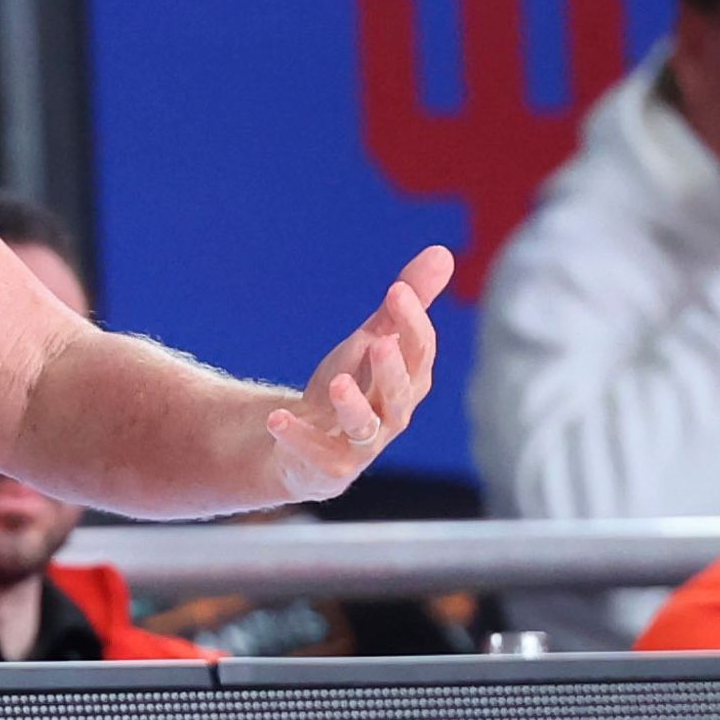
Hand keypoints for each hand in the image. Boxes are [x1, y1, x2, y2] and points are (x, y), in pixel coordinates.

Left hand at [266, 247, 451, 501]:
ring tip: (336, 382)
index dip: (413, 322)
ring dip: (352, 405)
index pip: (419, 352)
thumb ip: (405, 304)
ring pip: (366, 427)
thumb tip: (442, 251)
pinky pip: (317, 454)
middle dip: (391, 369)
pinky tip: (277, 418)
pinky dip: (298, 436)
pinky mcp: (329, 467)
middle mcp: (392, 415)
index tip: (397, 289)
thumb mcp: (373, 338)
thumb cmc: (348, 386)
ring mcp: (362, 446)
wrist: (301, 442)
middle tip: (379, 343)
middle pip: (400, 394)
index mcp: (407, 381)